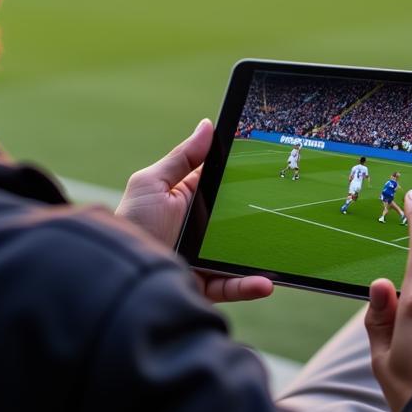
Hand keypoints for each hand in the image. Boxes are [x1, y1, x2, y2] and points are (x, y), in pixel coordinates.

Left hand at [116, 119, 272, 304]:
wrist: (122, 269)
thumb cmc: (133, 221)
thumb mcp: (153, 182)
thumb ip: (182, 157)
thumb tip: (207, 125)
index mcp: (187, 199)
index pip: (221, 184)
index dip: (242, 176)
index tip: (268, 165)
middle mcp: (199, 228)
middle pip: (237, 219)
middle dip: (261, 216)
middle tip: (289, 208)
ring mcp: (203, 257)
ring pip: (240, 255)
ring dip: (261, 257)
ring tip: (282, 255)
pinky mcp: (203, 284)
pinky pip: (232, 286)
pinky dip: (250, 286)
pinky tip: (266, 283)